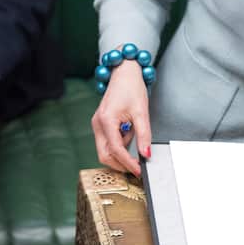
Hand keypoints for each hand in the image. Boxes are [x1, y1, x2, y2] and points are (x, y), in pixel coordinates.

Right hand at [90, 60, 150, 176]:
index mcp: (106, 120)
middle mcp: (98, 124)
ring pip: (105, 150)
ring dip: (120, 153)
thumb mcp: (141, 112)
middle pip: (105, 155)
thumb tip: (146, 154)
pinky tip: (129, 133)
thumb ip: (144, 135)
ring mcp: (97, 125)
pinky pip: (108, 142)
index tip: (138, 170)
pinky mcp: (101, 124)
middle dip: (120, 164)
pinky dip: (119, 144)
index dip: (128, 163)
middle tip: (136, 167)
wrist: (124, 73)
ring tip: (134, 137)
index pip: (116, 150)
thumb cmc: (131, 87)